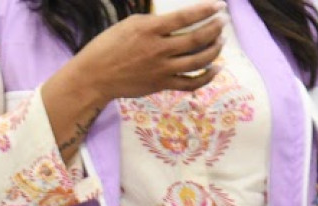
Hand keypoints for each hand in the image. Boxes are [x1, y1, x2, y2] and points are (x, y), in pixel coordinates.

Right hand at [51, 4, 225, 125]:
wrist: (95, 77)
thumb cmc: (108, 47)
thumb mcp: (129, 24)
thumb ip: (154, 23)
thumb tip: (176, 21)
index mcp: (150, 29)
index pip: (185, 17)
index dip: (206, 10)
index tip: (219, 6)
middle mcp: (158, 49)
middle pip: (196, 38)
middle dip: (215, 28)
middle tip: (223, 22)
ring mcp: (161, 69)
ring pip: (198, 60)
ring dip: (214, 50)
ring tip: (221, 41)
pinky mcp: (161, 85)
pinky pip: (190, 83)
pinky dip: (206, 77)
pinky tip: (215, 69)